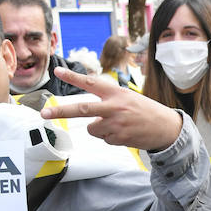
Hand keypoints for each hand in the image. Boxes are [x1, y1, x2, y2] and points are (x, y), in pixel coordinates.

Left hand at [40, 67, 181, 149]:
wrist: (167, 128)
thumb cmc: (146, 111)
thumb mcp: (128, 98)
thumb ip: (109, 100)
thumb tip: (89, 115)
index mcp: (116, 93)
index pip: (90, 82)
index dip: (73, 77)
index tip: (57, 71)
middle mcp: (114, 107)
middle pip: (82, 109)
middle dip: (60, 111)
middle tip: (43, 113)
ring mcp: (116, 123)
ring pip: (92, 129)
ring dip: (100, 129)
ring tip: (119, 126)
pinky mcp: (119, 138)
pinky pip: (105, 139)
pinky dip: (112, 138)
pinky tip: (125, 133)